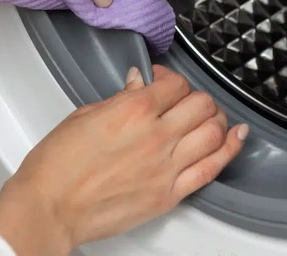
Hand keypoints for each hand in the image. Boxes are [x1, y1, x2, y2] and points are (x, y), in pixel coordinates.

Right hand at [0, 66, 248, 254]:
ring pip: (214, 131)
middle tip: (184, 101)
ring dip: (216, 119)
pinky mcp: (170, 194)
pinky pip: (212, 167)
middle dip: (194, 97)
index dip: (170, 79)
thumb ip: (119, 99)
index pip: (174, 83)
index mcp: (132, 110)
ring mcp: (166, 166)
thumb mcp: (83, 116)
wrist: (50, 208)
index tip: (162, 82)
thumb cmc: (56, 166)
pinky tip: (236, 136)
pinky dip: (230, 148)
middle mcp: (155, 135)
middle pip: (200, 104)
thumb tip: (138, 84)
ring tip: (209, 117)